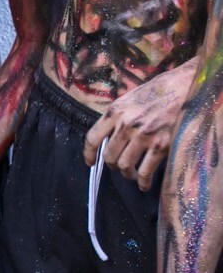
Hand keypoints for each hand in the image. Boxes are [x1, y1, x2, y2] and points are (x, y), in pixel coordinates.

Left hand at [84, 66, 192, 189]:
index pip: (92, 138)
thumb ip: (117, 117)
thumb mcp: (129, 99)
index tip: (90, 162)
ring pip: (125, 165)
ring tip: (131, 175)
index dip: (89, 153)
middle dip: (111, 166)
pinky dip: (143, 181)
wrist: (183, 87)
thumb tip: (108, 136)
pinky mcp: (161, 145)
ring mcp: (143, 136)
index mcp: (114, 112)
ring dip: (126, 174)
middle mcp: (126, 125)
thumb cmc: (157, 91)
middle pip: (109, 155)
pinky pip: (146, 170)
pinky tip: (144, 184)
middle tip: (118, 168)